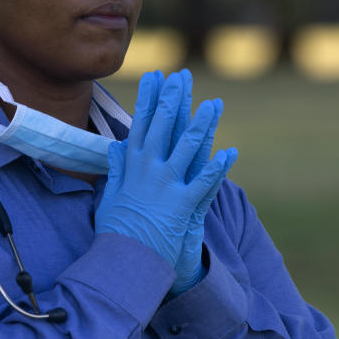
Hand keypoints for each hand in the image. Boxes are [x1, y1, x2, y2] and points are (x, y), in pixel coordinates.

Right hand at [95, 71, 235, 272]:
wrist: (123, 261)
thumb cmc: (115, 231)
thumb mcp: (109, 195)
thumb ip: (115, 169)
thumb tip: (116, 146)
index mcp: (130, 166)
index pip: (141, 124)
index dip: (149, 99)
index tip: (155, 77)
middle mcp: (148, 171)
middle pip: (163, 127)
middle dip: (174, 99)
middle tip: (182, 76)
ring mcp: (166, 187)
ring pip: (187, 148)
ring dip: (202, 125)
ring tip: (214, 103)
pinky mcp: (182, 205)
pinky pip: (204, 184)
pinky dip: (217, 169)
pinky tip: (229, 153)